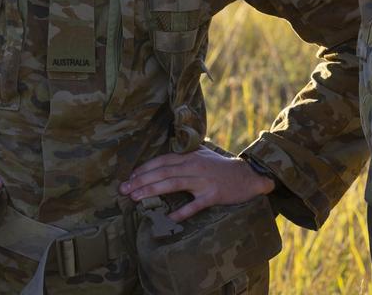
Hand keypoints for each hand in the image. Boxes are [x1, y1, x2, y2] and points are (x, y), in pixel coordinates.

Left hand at [119, 146, 274, 221]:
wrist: (247, 176)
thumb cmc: (221, 167)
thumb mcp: (203, 154)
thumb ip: (184, 155)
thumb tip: (164, 159)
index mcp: (190, 156)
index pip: (162, 160)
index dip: (144, 169)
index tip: (129, 178)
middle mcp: (194, 166)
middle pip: (163, 171)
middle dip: (141, 180)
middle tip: (124, 190)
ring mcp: (203, 180)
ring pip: (173, 184)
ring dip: (152, 190)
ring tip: (136, 198)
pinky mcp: (212, 195)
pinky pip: (194, 205)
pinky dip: (182, 211)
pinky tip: (169, 217)